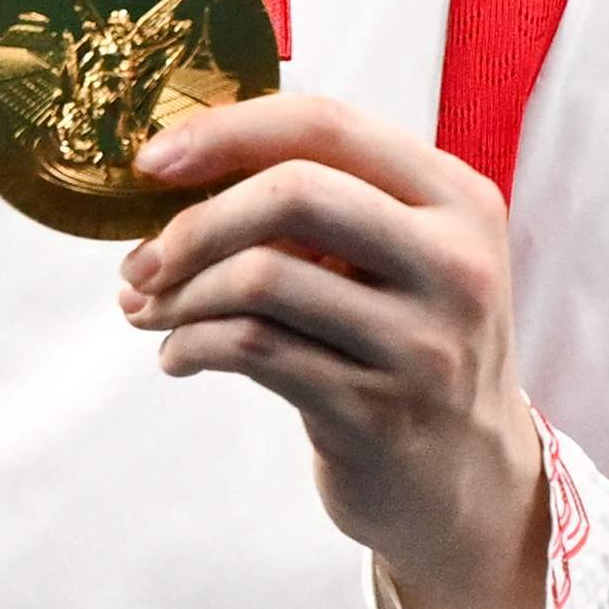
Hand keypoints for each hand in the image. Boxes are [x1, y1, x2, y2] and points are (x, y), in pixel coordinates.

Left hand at [123, 96, 545, 608]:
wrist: (467, 481)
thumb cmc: (410, 346)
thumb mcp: (408, 256)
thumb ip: (331, 202)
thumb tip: (179, 169)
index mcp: (459, 200)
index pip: (327, 126)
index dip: (226, 132)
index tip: (152, 160)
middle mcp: (454, 264)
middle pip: (293, 193)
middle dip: (194, 222)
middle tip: (141, 261)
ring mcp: (420, 344)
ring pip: (261, 278)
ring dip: (181, 294)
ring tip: (151, 312)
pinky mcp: (376, 413)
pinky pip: (254, 351)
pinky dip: (193, 345)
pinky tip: (179, 355)